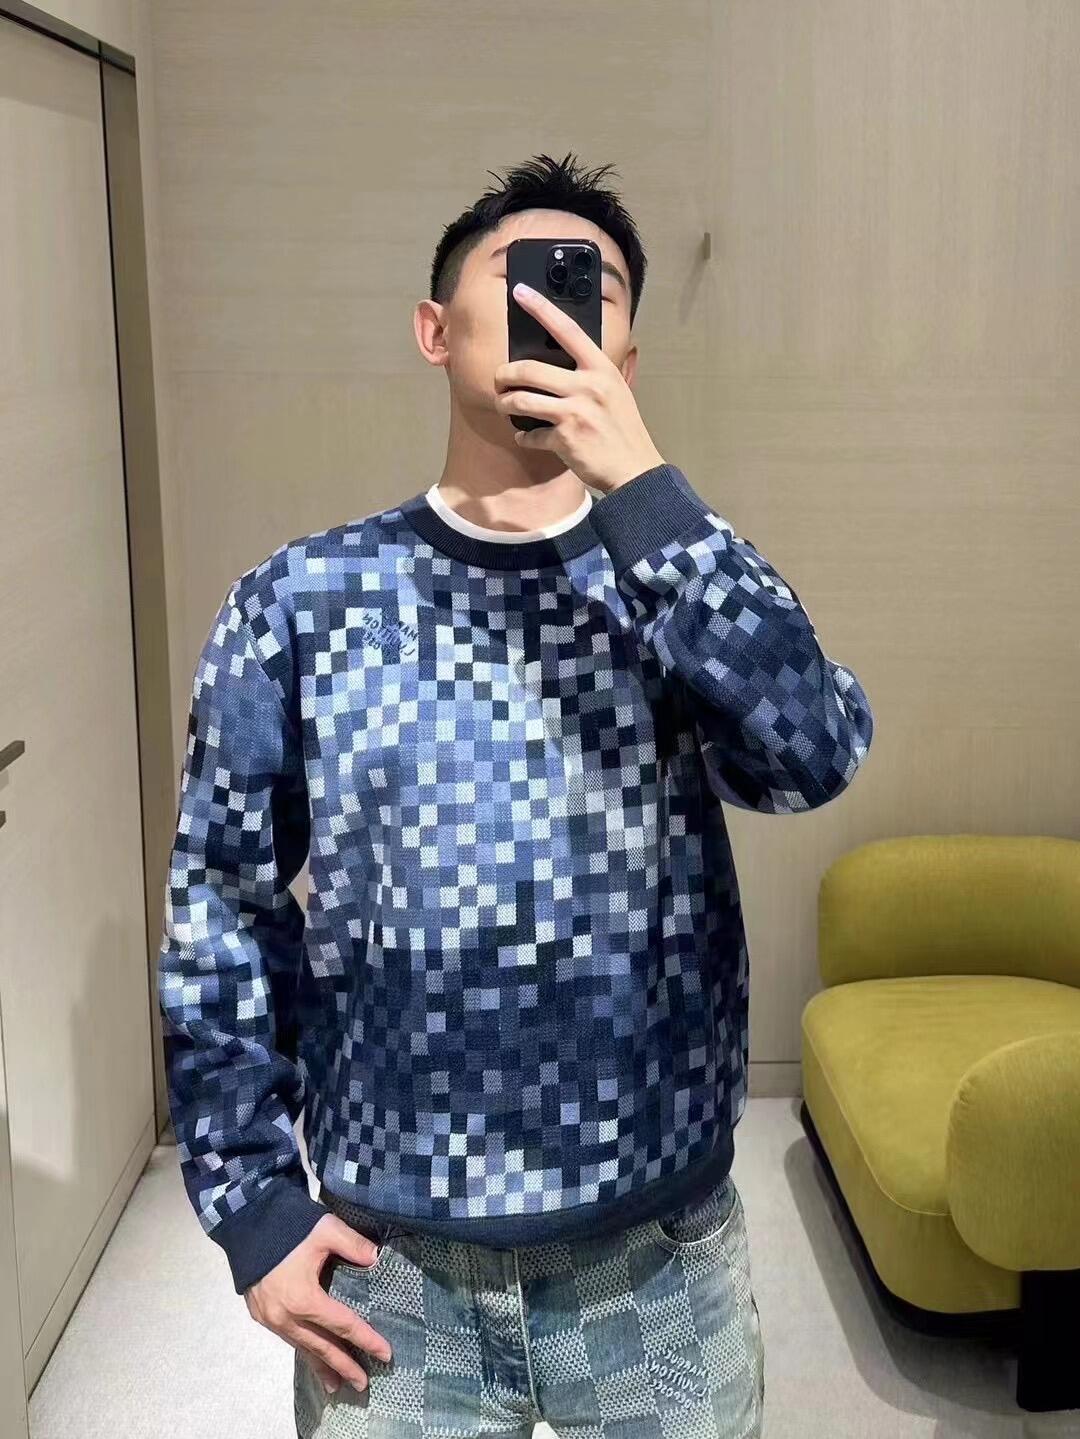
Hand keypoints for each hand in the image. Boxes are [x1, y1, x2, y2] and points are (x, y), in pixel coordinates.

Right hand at [244, 1213, 392, 1395]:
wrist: (246, 1222)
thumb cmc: (289, 1226)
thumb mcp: (326, 1229)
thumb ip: (355, 1245)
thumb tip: (377, 1259)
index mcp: (304, 1299)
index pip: (343, 1325)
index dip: (366, 1339)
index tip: (385, 1354)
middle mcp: (285, 1317)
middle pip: (321, 1346)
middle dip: (343, 1366)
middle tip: (362, 1384)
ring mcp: (270, 1319)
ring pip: (302, 1347)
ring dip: (321, 1365)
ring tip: (336, 1384)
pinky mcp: (260, 1314)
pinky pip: (288, 1339)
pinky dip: (303, 1350)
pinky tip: (311, 1355)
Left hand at [495, 282, 665, 493]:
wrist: (635, 469)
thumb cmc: (622, 430)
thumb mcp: (615, 391)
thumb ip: (589, 375)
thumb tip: (556, 363)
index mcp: (601, 368)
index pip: (567, 329)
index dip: (541, 308)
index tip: (520, 291)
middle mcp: (588, 386)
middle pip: (529, 369)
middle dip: (505, 375)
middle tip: (500, 381)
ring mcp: (576, 412)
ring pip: (521, 401)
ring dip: (505, 404)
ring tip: (504, 406)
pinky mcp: (565, 438)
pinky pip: (530, 434)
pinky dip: (524, 438)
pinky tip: (527, 438)